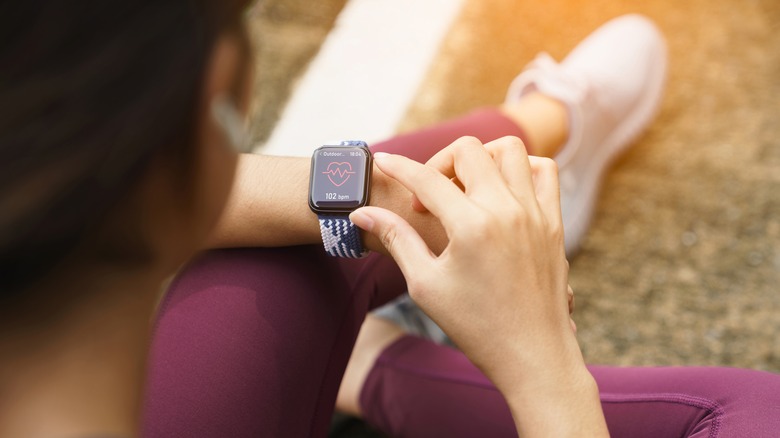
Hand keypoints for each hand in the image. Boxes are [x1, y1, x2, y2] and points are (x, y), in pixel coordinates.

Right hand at [350, 136, 606, 435]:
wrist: (533, 355)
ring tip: (464, 188)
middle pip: (468, 150)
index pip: (427, 179)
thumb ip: (396, 239)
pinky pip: (545, 171)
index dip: (398, 166)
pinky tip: (502, 192)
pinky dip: (521, 168)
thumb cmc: (475, 326)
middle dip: (438, 162)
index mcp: (472, 226)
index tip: (381, 160)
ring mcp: (536, 213)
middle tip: (428, 198)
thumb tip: (362, 212)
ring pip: (510, 149)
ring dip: (481, 158)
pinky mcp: (553, 222)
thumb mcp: (425, 284)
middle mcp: (507, 210)